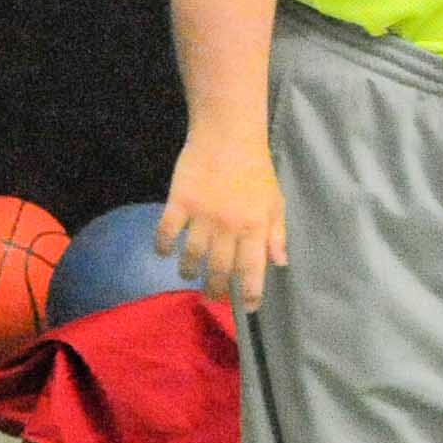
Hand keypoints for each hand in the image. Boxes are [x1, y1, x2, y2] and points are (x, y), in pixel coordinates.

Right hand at [155, 134, 284, 310]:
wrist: (227, 135)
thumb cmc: (255, 169)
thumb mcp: (274, 201)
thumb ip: (277, 233)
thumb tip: (279, 263)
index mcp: (254, 227)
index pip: (252, 270)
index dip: (248, 293)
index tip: (245, 308)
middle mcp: (228, 227)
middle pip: (218, 269)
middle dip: (215, 289)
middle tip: (211, 297)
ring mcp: (201, 215)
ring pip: (192, 255)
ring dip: (189, 271)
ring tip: (188, 275)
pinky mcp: (179, 202)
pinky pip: (166, 231)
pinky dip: (162, 246)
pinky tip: (163, 253)